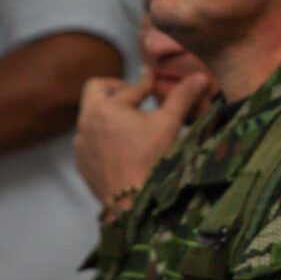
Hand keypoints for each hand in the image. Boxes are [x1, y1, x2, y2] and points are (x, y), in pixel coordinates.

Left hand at [75, 67, 210, 205]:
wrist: (131, 203)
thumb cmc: (150, 160)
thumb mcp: (169, 124)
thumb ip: (182, 97)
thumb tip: (200, 76)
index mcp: (106, 107)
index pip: (131, 86)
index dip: (148, 82)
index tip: (155, 78)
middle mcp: (87, 121)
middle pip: (96, 90)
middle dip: (115, 89)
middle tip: (133, 95)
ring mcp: (81, 143)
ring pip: (91, 117)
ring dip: (108, 114)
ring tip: (129, 124)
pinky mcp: (81, 162)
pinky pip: (89, 141)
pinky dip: (102, 138)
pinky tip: (120, 148)